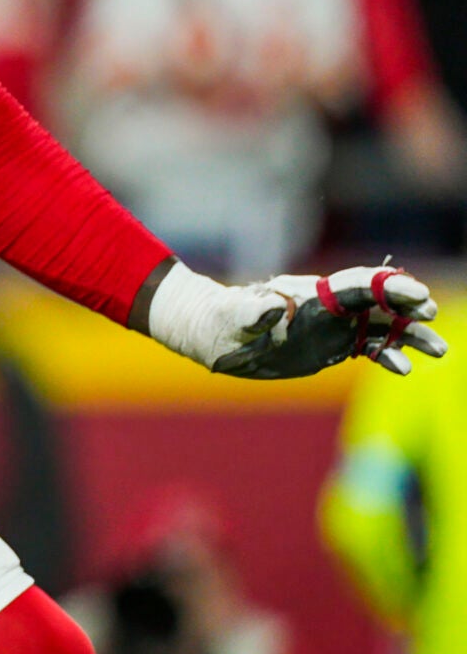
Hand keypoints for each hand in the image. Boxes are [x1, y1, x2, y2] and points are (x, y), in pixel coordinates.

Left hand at [147, 261, 447, 378]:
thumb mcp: (234, 316)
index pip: (357, 285)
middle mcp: (328, 306)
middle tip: (431, 316)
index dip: (387, 288)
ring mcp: (332, 325)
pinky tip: (404, 368)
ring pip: (379, 326)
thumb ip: (254, 310)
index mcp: (312, 294)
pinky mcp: (329, 345)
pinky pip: (366, 348)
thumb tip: (272, 304)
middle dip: (406, 307)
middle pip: (376, 303)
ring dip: (408, 335)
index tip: (416, 294)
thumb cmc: (222, 320)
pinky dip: (387, 356)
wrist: (215, 334)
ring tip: (439, 350)